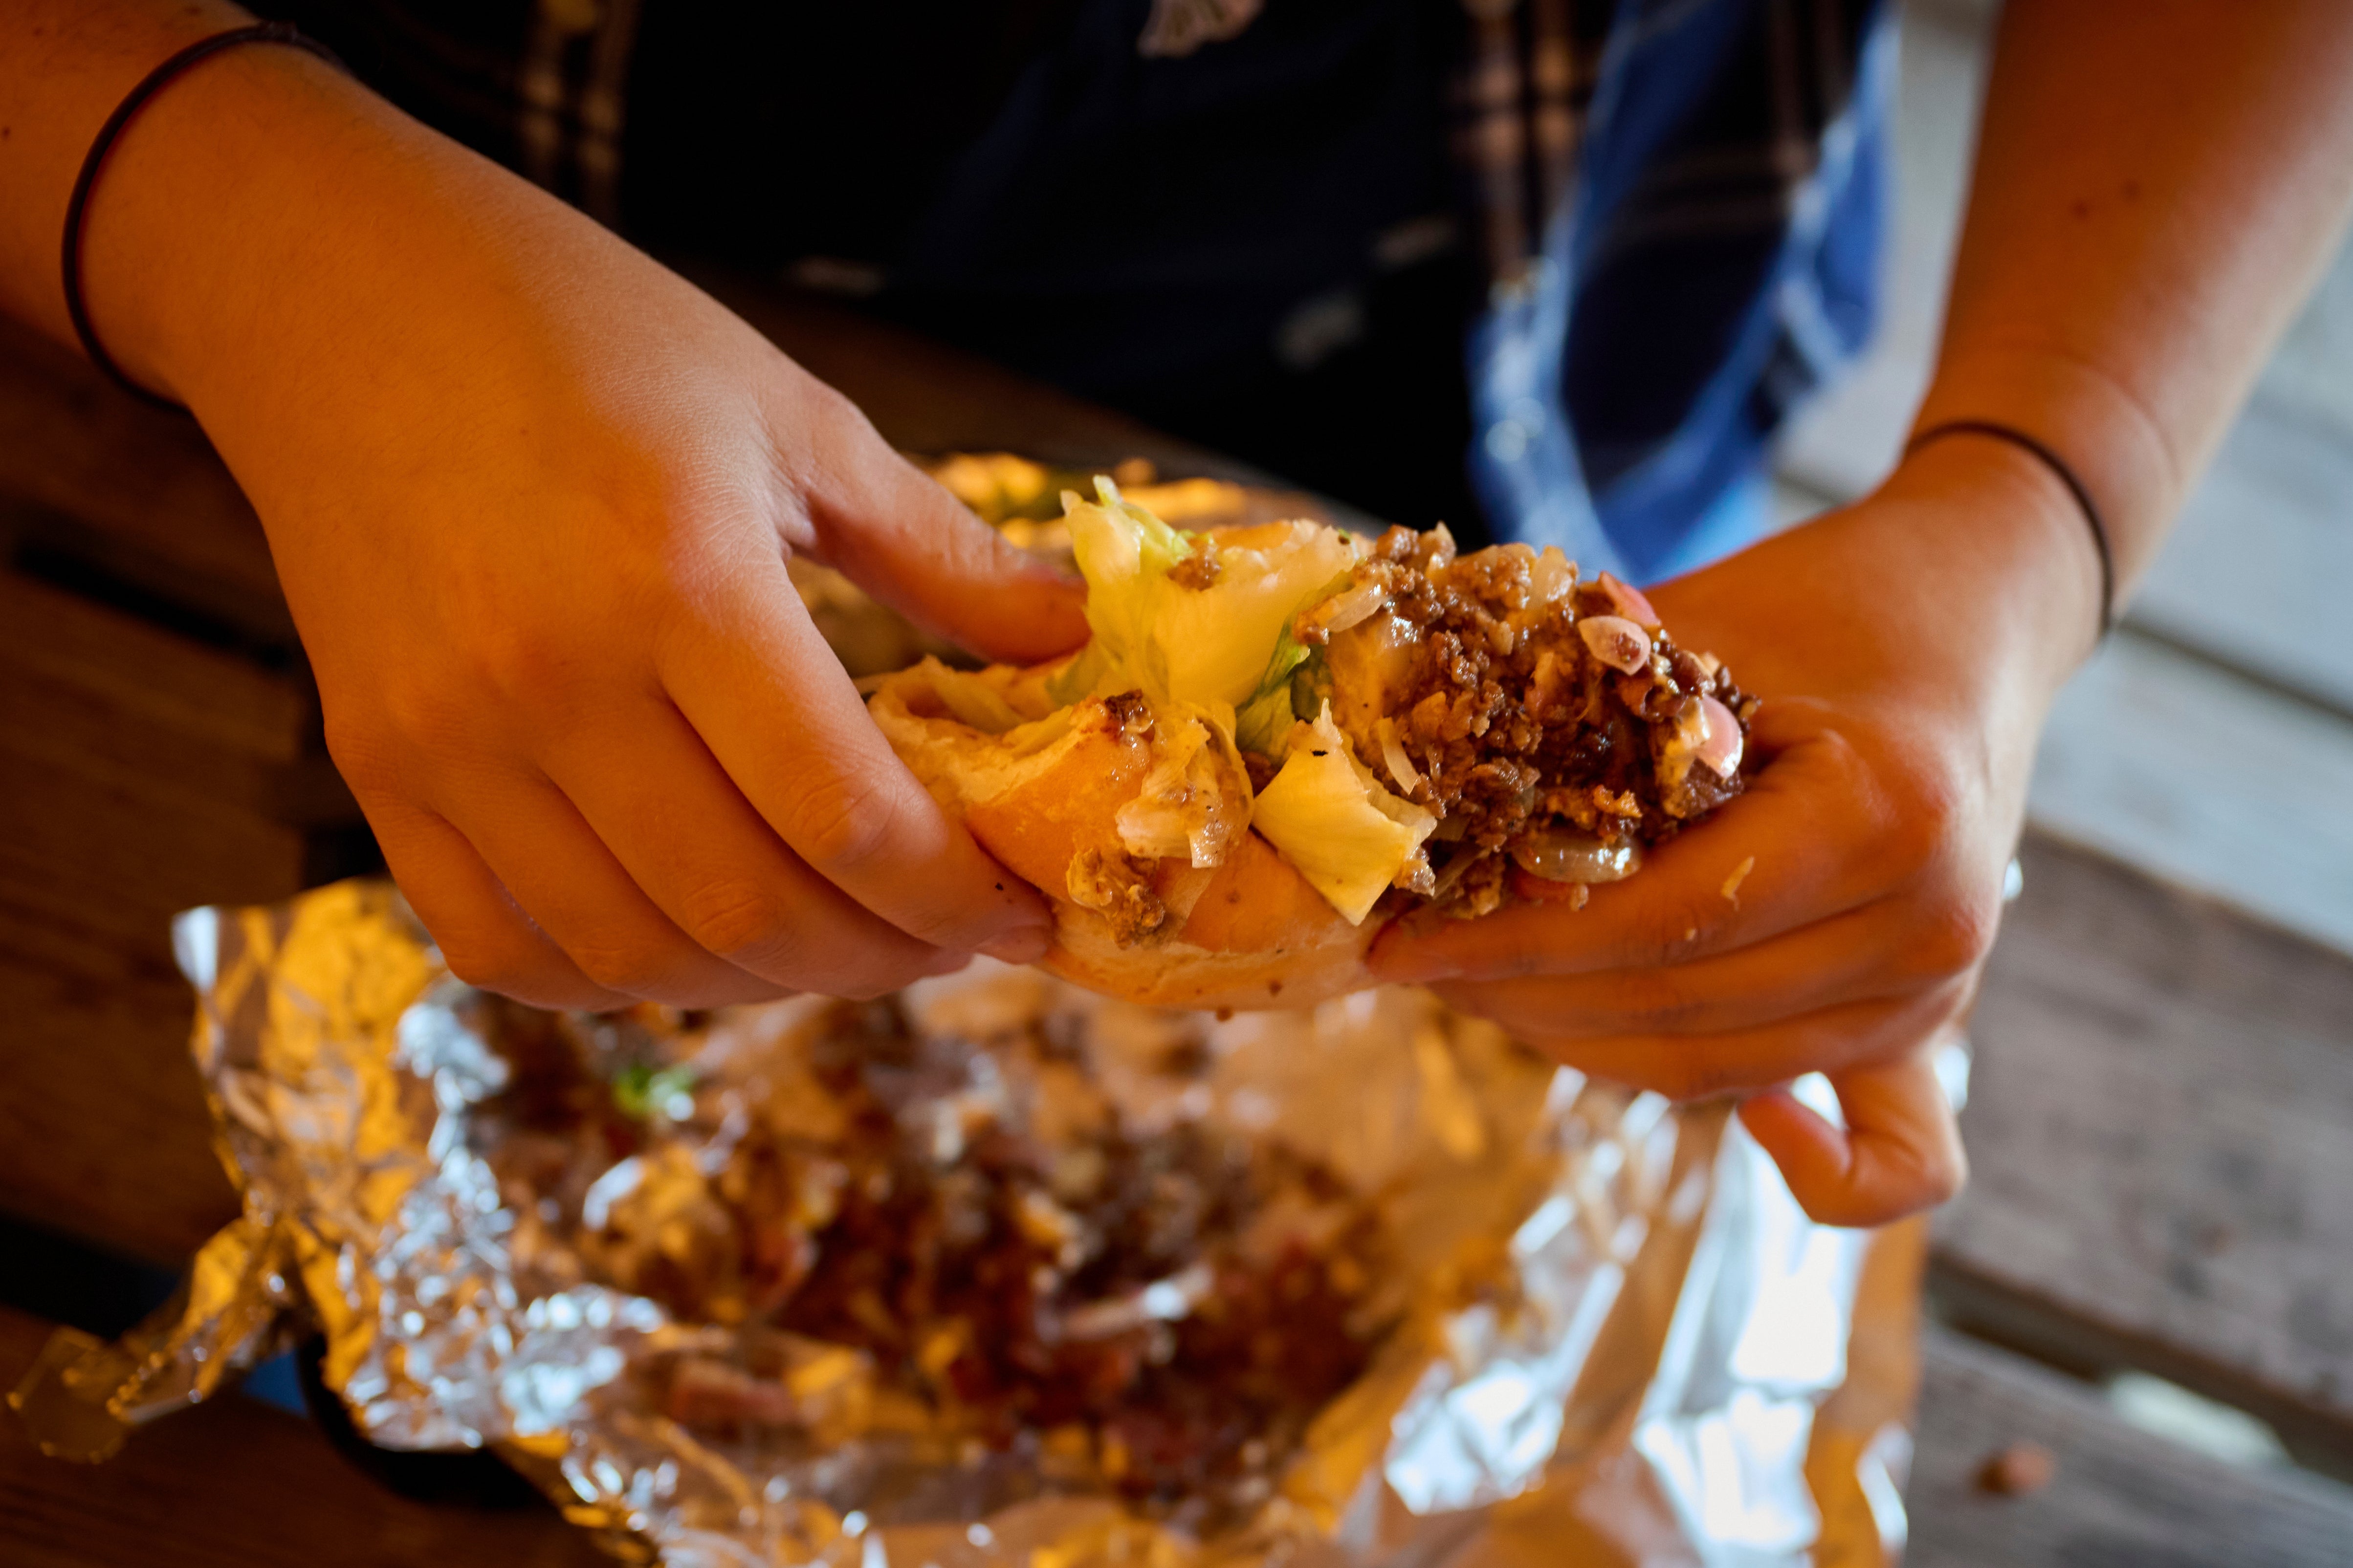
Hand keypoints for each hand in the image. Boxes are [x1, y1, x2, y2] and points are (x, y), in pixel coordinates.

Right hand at [101, 49, 1086, 1009]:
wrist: (348, 297)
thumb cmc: (590, 338)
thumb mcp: (791, 417)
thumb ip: (940, 550)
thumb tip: (1072, 636)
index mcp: (680, 577)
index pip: (845, 815)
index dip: (957, 897)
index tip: (1021, 914)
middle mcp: (550, 679)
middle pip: (748, 909)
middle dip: (881, 958)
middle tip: (948, 938)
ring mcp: (445, 741)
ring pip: (634, 953)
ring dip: (765, 982)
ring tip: (842, 940)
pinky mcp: (375, 770)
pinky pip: (500, 947)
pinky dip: (614, 978)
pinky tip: (693, 939)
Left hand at [1372, 438, 2101, 1224]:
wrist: (1970, 616)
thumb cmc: (1821, 607)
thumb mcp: (1700, 635)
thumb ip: (1590, 727)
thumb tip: (1437, 819)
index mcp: (1880, 817)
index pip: (1658, 925)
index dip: (1510, 946)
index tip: (1399, 944)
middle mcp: (1926, 926)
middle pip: (1676, 1012)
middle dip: (1520, 998)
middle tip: (1415, 964)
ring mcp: (1941, 990)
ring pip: (1719, 1069)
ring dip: (1585, 1046)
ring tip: (1482, 993)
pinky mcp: (1937, 1022)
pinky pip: (1892, 1154)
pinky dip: (1810, 1168)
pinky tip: (1741, 1117)